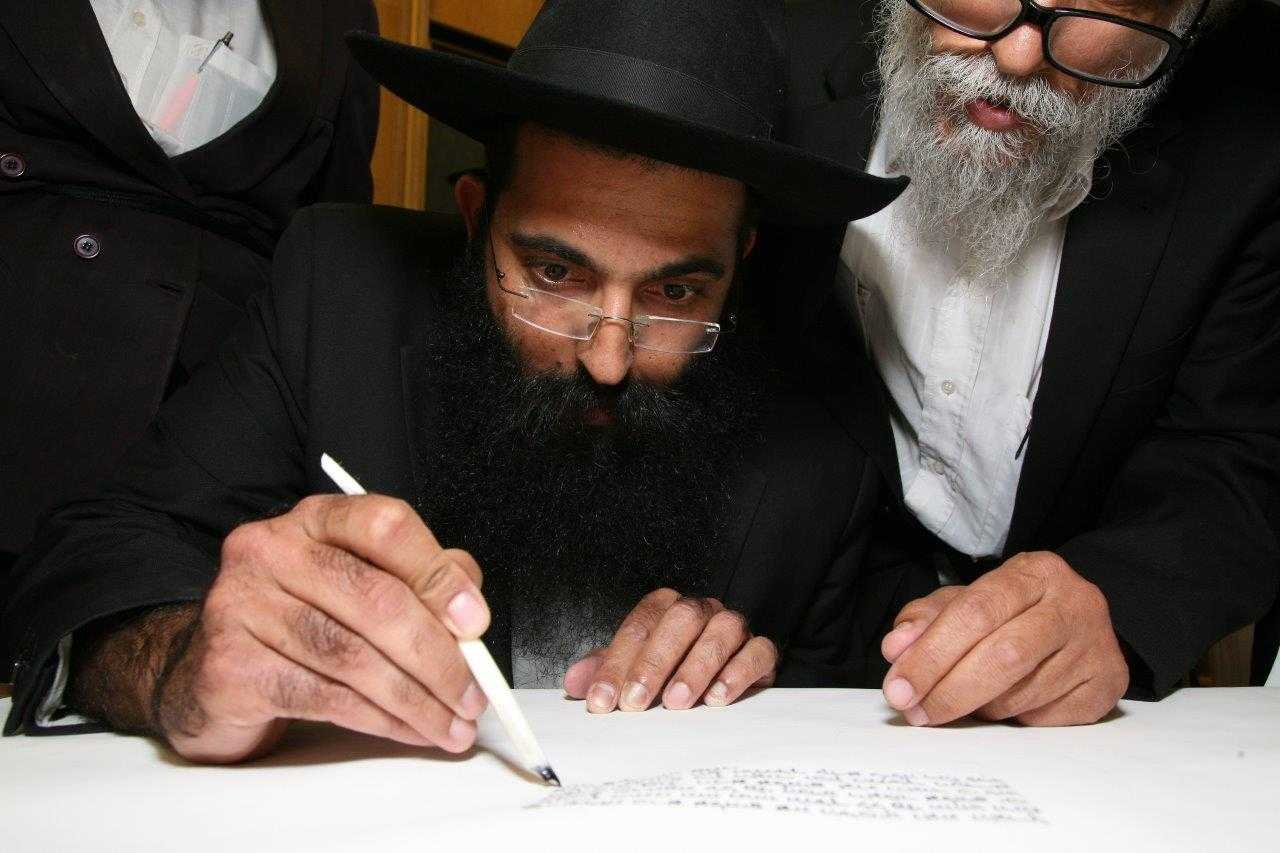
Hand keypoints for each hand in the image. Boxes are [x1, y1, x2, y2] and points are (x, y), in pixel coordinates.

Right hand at [153, 494, 490, 762]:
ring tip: (451, 725)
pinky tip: (408, 730)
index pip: (385, 526)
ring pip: (354, 656)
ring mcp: (241, 606)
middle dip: (439, 656)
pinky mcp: (230, 667)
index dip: (437, 575)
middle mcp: (271, 550)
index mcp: (314, 520)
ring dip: (417, 699)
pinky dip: (380, 720)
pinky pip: (325, 697)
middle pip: (376, 599)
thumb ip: (421, 581)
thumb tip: (470, 606)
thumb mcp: (363, 584)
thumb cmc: (302, 621)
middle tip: (475, 695)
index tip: (475, 622)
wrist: (212, 672)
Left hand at [562, 588, 776, 712]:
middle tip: (636, 702)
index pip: (639, 625)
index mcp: (665, 608)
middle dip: (655, 662)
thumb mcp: (631, 669)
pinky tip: (718, 697)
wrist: (718, 676)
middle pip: (680, 620)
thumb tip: (574, 682)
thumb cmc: (670, 668)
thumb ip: (603, 671)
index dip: (617, 663)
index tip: (603, 699)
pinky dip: (739, 673)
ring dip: (697, 667)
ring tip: (677, 702)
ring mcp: (732, 626)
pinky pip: (758, 651)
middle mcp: (700, 610)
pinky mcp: (760, 649)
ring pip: (722, 631)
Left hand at [880, 551, 1127, 726]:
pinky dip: (1012, 719)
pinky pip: (1046, 718)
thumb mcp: (966, 602)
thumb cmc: (1011, 612)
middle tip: (915, 710)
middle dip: (949, 690)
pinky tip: (1001, 707)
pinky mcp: (1109, 686)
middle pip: (1005, 655)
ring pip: (1024, 694)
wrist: (1078, 624)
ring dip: (978, 707)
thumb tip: (897, 648)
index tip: (899, 686)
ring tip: (956, 703)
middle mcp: (1076, 604)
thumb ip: (927, 620)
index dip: (932, 653)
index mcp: (1035, 572)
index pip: (976, 612)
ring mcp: (1098, 647)